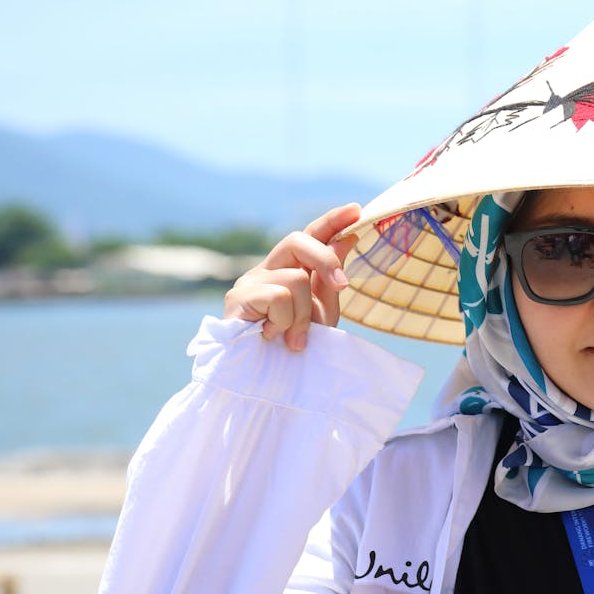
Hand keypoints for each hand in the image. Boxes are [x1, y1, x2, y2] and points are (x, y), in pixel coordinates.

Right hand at [223, 203, 361, 350]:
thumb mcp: (322, 313)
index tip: (357, 209)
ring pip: (296, 278)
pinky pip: (279, 296)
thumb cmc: (296, 349)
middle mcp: (268, 270)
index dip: (332, 220)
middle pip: (298, 239)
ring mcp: (250, 282)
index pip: (310, 236)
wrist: (272, 384)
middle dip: (326, 260)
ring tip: (294, 339)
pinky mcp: (237, 299)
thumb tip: (345, 239)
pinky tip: (273, 338)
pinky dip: (285, 322)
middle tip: (342, 285)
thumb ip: (330, 278)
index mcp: (290, 270)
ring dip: (304, 315)